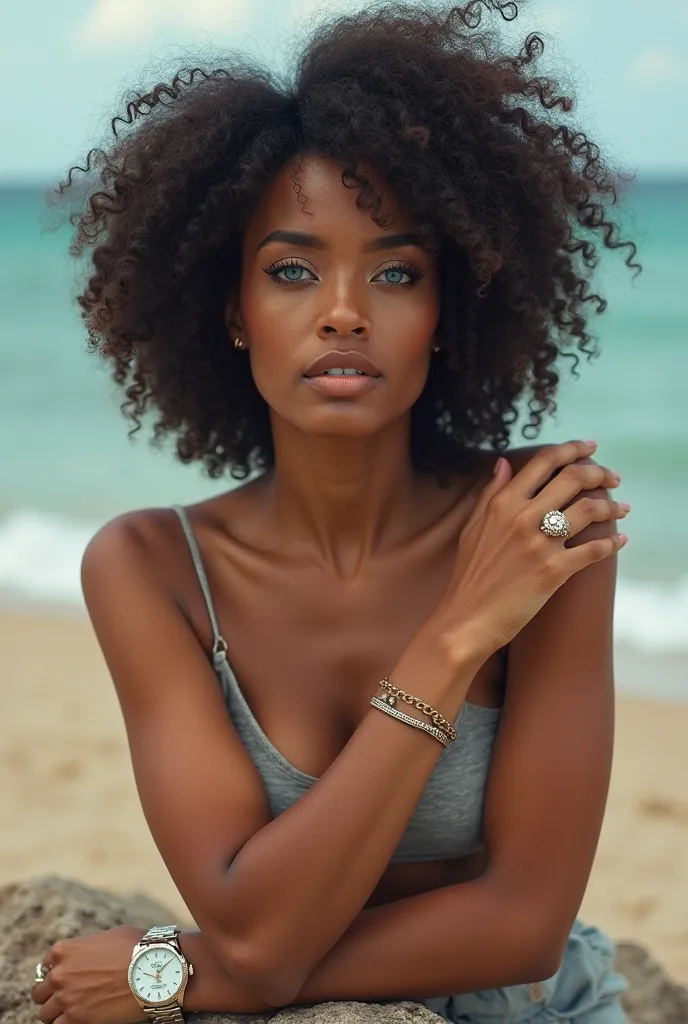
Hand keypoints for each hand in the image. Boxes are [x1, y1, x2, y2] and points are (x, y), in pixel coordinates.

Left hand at [32, 926, 146, 1023]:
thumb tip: (90, 956)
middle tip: (67, 998)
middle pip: (40, 992)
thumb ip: (89, 948)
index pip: (45, 967)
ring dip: (58, 1013)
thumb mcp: (109, 936)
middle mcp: (59, 974)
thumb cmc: (137, 948)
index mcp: (64, 950)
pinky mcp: (76, 1019)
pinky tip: (79, 1020)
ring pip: (46, 1014)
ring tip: (74, 1012)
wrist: (152, 970)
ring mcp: (65, 998)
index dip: (56, 973)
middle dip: (52, 995)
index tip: (65, 980)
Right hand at [429, 440, 628, 660]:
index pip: (544, 462)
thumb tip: (503, 462)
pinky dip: (612, 543)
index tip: (590, 447)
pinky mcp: (554, 571)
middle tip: (612, 478)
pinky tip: (620, 541)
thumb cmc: (469, 575)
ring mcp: (539, 544)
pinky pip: (593, 550)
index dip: (572, 448)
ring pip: (589, 510)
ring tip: (622, 509)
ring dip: (612, 506)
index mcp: (502, 503)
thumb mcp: (472, 527)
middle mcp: (522, 517)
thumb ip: (490, 493)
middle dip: (600, 473)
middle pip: (574, 478)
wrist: (466, 619)